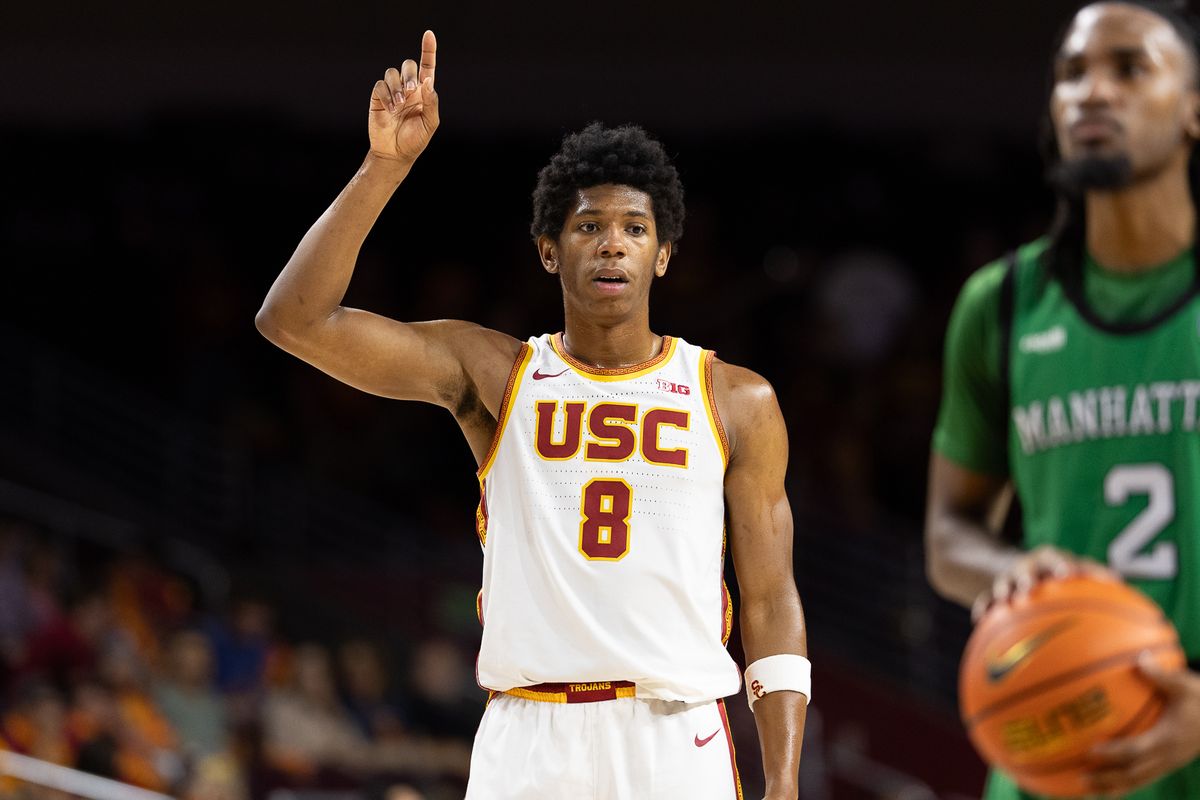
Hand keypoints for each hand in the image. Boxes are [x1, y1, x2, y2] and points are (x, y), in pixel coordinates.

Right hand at [369, 30, 438, 163]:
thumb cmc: (415, 140)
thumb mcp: (430, 123)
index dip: (428, 50)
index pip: (427, 67)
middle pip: (408, 65)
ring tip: (399, 104)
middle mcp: (408, 88)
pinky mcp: (378, 98)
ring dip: (397, 86)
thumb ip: (431, 102)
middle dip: (409, 74)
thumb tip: (428, 81)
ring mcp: (392, 92)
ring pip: (392, 73)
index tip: (429, 35)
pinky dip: (386, 95)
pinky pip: (380, 86)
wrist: (395, 154)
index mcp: (423, 92)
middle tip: (411, 91)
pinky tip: (390, 109)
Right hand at [971, 545, 1115, 620]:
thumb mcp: (1078, 579)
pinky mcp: (995, 592)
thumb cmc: (1062, 581)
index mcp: (1053, 562)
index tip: (1068, 576)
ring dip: (1004, 590)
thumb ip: (1099, 587)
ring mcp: (1011, 579)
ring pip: (1005, 581)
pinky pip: (986, 599)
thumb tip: (1133, 603)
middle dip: (1027, 577)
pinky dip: (983, 607)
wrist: (1022, 569)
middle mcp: (1031, 567)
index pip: (1059, 560)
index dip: (1063, 566)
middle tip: (1028, 589)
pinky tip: (978, 619)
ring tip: (1004, 602)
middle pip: (1028, 568)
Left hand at [1086, 654, 1199, 794]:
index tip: (1092, 750)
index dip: (1116, 752)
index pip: (1139, 750)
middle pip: (1134, 774)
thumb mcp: (1186, 685)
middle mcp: (1167, 756)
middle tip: (1080, 779)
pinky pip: (1143, 777)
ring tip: (1086, 790)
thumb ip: (1161, 675)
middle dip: (1108, 778)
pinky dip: (1124, 783)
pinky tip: (1105, 786)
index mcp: (1169, 739)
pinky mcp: (1167, 765)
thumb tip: (1140, 658)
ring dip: (1112, 787)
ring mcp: (1168, 763)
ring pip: (1138, 781)